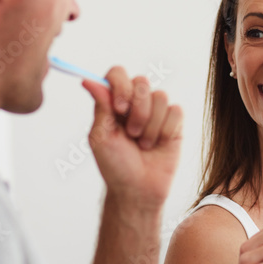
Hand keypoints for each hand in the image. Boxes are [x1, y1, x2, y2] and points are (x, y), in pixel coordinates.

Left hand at [81, 66, 181, 208]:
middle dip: (137, 110)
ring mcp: (156, 112)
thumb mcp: (101, 136)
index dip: (121, 86)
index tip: (119, 108)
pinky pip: (175, 111)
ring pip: (161, 96)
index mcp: (114, 102)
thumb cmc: (115, 166)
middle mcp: (136, 103)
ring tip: (143, 144)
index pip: (118, 74)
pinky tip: (158, 144)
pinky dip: (166, 130)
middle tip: (131, 133)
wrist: (138, 189)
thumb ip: (100, 106)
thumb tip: (87, 80)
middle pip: (142, 81)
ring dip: (150, 125)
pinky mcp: (174, 123)